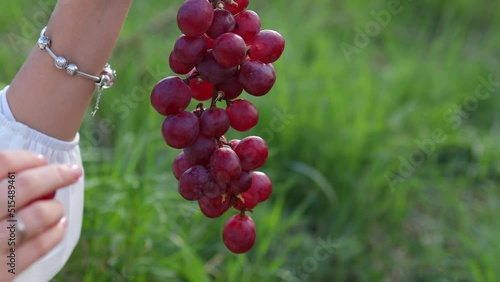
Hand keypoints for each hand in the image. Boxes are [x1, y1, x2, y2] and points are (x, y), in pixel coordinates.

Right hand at [0, 151, 81, 280]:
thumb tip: (29, 169)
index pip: (2, 163)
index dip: (26, 159)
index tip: (42, 160)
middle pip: (26, 185)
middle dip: (56, 175)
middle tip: (73, 172)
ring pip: (38, 214)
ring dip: (55, 207)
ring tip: (57, 208)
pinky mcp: (1, 273)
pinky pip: (38, 248)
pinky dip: (55, 233)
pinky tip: (60, 225)